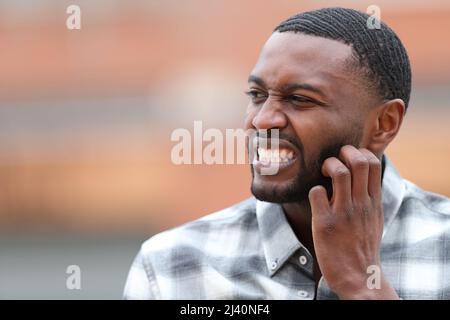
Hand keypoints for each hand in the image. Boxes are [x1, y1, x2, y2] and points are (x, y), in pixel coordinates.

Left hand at [308, 145, 398, 298]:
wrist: (359, 277)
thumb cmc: (363, 246)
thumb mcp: (375, 219)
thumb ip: (370, 197)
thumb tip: (364, 178)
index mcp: (374, 201)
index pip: (373, 162)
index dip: (359, 152)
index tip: (349, 158)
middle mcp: (361, 203)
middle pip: (358, 161)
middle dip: (343, 151)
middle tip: (334, 160)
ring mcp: (343, 212)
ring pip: (338, 171)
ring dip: (327, 165)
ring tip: (323, 174)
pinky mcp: (324, 222)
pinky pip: (316, 192)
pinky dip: (313, 190)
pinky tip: (316, 199)